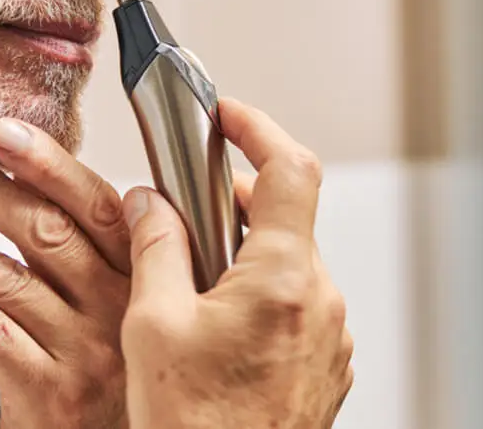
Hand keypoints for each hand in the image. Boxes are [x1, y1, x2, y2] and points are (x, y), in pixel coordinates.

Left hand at [0, 119, 130, 427]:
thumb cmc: (116, 367)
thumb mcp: (128, 303)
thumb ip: (102, 249)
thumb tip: (37, 171)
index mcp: (146, 274)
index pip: (98, 205)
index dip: (48, 164)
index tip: (0, 130)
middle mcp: (122, 310)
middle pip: (48, 233)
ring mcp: (89, 354)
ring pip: (7, 279)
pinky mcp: (52, 396)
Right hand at [120, 98, 353, 428]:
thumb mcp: (153, 328)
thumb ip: (156, 247)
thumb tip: (152, 202)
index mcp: (284, 280)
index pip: (290, 168)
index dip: (258, 128)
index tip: (225, 116)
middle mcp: (321, 303)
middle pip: (290, 215)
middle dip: (237, 199)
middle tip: (186, 204)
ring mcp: (330, 337)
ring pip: (292, 262)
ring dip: (247, 249)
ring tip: (192, 274)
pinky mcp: (326, 366)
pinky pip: (297, 304)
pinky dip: (261, 292)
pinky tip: (216, 321)